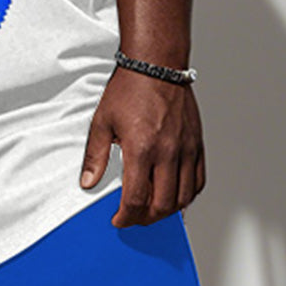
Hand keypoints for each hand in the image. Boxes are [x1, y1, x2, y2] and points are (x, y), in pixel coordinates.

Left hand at [79, 66, 206, 226]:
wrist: (156, 65)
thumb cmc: (129, 88)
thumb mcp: (102, 121)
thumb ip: (95, 156)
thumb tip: (87, 182)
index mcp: (141, 149)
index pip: (136, 199)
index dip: (126, 217)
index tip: (118, 220)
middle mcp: (167, 153)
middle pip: (162, 205)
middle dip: (145, 219)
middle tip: (133, 218)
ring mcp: (186, 150)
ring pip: (184, 198)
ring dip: (167, 212)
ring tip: (151, 210)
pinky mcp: (197, 145)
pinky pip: (198, 181)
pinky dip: (187, 196)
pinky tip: (174, 196)